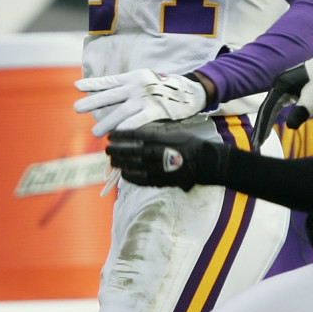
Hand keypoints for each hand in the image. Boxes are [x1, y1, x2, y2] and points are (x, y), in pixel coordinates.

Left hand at [74, 70, 206, 136]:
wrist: (188, 90)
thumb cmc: (162, 87)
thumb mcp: (143, 80)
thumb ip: (126, 86)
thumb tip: (106, 92)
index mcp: (132, 77)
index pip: (109, 81)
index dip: (93, 84)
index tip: (77, 86)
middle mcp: (137, 86)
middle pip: (111, 95)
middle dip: (93, 102)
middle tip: (77, 108)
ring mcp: (146, 98)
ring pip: (122, 111)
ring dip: (107, 122)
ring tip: (94, 132)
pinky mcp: (156, 110)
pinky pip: (140, 120)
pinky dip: (129, 126)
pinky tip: (119, 134)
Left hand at [106, 127, 228, 190]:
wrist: (204, 161)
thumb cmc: (189, 143)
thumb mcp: (172, 131)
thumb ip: (155, 133)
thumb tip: (139, 132)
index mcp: (159, 139)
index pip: (134, 136)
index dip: (121, 135)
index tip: (111, 135)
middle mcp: (156, 153)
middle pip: (130, 152)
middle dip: (117, 150)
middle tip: (108, 149)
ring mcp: (158, 168)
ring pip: (133, 166)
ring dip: (120, 163)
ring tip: (113, 161)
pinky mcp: (161, 180)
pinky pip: (141, 180)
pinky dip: (131, 177)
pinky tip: (124, 174)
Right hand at [254, 41, 312, 144]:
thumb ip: (300, 114)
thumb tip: (289, 127)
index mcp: (281, 85)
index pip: (267, 111)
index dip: (262, 128)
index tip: (258, 144)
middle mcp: (280, 82)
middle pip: (267, 108)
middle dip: (262, 126)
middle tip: (257, 144)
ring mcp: (286, 82)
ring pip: (273, 105)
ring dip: (267, 120)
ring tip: (263, 136)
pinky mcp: (294, 84)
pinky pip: (280, 102)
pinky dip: (276, 114)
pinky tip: (274, 120)